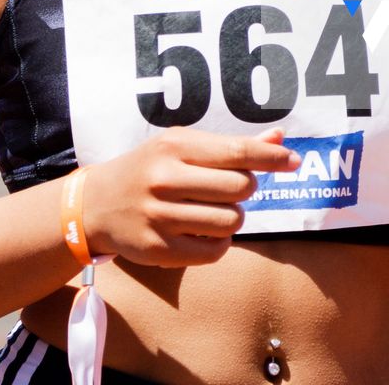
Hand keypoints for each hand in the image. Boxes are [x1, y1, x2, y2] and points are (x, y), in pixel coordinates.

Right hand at [81, 128, 300, 267]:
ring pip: (231, 221)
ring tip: (211, 211)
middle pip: (241, 188)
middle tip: (227, 190)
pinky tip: (201, 232)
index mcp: (174, 147)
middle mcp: (165, 179)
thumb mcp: (181, 146)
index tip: (293, 160)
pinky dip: (218, 243)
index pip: (237, 152)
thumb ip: (230, 146)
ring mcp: (160, 216)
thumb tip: (280, 138)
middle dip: (245, 190)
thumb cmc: (149, 170)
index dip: (271, 157)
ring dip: (232, 218)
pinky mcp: (159, 249)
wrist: (95, 204)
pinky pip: (215, 251)